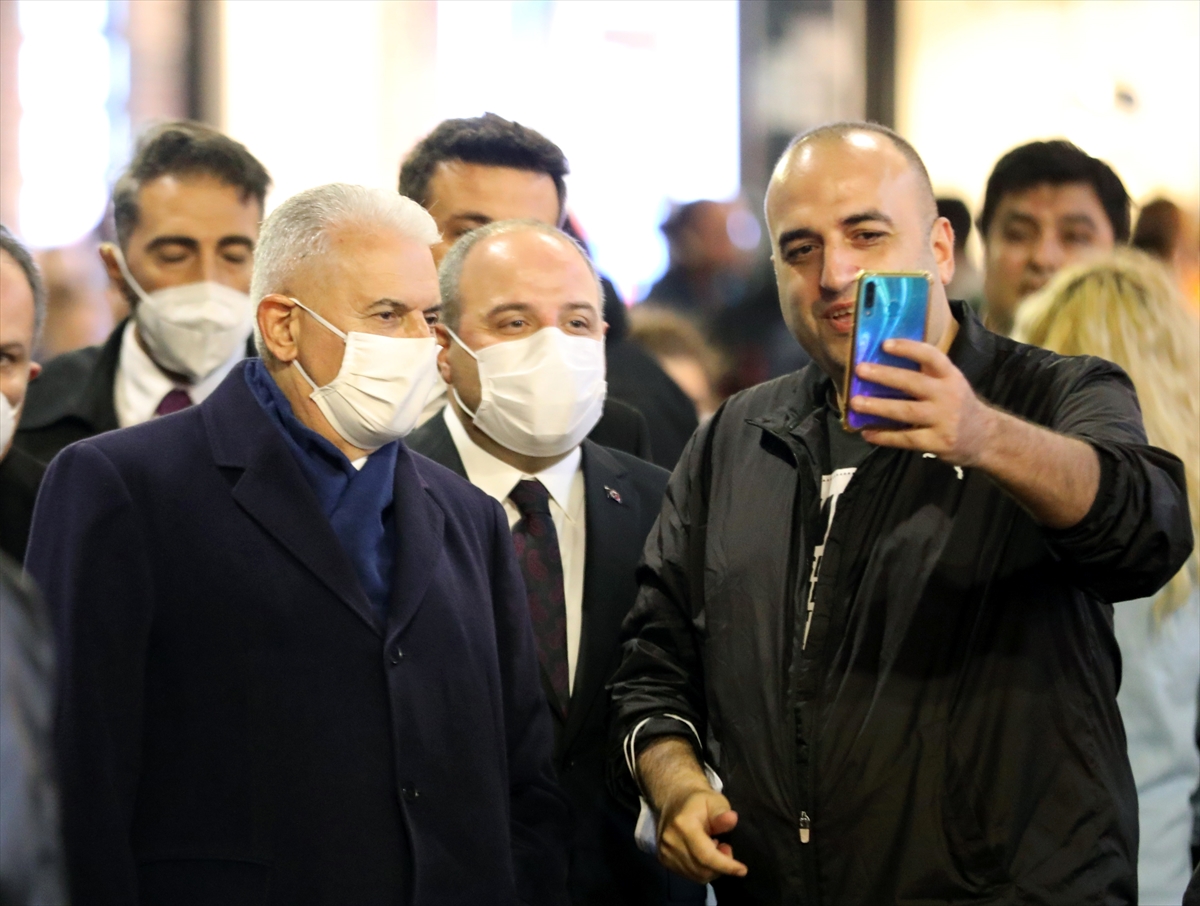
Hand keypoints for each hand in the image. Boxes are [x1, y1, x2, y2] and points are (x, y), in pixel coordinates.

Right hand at [656, 785, 747, 883]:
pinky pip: (689, 875)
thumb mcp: (714, 801)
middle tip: (727, 848)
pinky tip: (704, 855)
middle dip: (721, 866)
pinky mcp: (664, 859)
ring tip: (715, 849)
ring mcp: (665, 852)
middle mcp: (671, 841)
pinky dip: (702, 870)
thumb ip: (722, 813)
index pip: (706, 855)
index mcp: (683, 825)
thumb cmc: (698, 801)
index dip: (725, 865)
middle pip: (702, 869)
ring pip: (696, 875)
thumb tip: (732, 820)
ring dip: (712, 869)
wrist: (674, 800)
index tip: (742, 870)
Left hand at [851, 339, 995, 466]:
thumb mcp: (951, 384)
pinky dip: (885, 436)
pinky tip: (867, 432)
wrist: (986, 438)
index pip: (931, 356)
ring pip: (906, 411)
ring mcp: (943, 420)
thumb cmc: (958, 406)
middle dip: (884, 376)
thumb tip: (884, 363)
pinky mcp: (937, 442)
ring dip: (878, 407)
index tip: (884, 344)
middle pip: (913, 382)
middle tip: (859, 370)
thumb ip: (927, 374)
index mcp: (951, 376)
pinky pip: (906, 439)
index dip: (908, 348)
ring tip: (855, 403)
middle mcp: (948, 395)